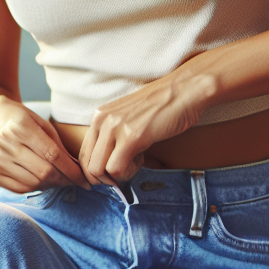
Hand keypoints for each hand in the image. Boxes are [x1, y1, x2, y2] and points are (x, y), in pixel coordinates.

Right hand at [0, 96, 85, 192]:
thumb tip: (78, 171)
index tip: (85, 180)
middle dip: (65, 180)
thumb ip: (59, 146)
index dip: (72, 170)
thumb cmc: (22, 121)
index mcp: (20, 126)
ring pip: (34, 184)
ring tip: (58, 179)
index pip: (53, 155)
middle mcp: (5, 143)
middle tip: (75, 182)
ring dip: (51, 185)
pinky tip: (41, 180)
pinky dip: (36, 187)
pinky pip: (21, 189)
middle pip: (44, 172)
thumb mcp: (43, 124)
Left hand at [79, 70, 214, 184]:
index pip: (83, 154)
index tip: (113, 173)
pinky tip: (142, 159)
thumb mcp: (129, 118)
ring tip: (136, 162)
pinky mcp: (131, 137)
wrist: (185, 91)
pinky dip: (128, 172)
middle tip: (126, 171)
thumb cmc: (163, 106)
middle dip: (106, 178)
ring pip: (98, 170)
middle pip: (87, 166)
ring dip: (118, 175)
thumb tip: (108, 164)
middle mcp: (102, 120)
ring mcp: (115, 128)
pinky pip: (116, 168)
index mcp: (99, 116)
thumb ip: (115, 135)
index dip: (95, 172)